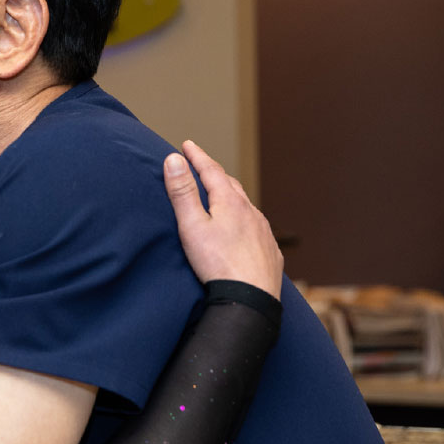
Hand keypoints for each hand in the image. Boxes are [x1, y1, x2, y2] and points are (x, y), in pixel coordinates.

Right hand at [163, 140, 282, 299]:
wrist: (250, 299)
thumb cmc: (217, 264)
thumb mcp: (191, 226)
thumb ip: (182, 192)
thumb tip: (174, 159)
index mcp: (230, 202)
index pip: (211, 170)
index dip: (197, 156)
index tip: (187, 145)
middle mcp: (250, 211)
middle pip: (230, 185)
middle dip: (214, 173)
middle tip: (202, 167)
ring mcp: (263, 230)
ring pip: (246, 206)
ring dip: (231, 196)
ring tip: (221, 196)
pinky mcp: (269, 250)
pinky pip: (256, 227)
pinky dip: (245, 220)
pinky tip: (242, 229)